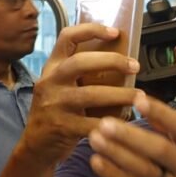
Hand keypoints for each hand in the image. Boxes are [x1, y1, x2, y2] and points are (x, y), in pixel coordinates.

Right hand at [20, 24, 141, 165]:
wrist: (36, 146)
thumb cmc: (57, 112)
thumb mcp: (62, 87)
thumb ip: (82, 74)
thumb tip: (121, 61)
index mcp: (53, 67)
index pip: (67, 37)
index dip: (91, 30)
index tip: (115, 32)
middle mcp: (51, 82)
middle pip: (81, 62)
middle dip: (112, 61)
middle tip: (135, 66)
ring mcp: (54, 104)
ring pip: (91, 94)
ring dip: (120, 95)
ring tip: (140, 96)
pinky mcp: (62, 126)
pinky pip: (92, 123)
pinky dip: (112, 124)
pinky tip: (127, 123)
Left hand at [86, 95, 175, 176]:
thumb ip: (173, 131)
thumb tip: (146, 104)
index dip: (161, 113)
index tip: (138, 99)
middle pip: (161, 150)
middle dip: (131, 136)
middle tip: (105, 123)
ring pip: (146, 171)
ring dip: (118, 155)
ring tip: (95, 139)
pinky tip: (97, 163)